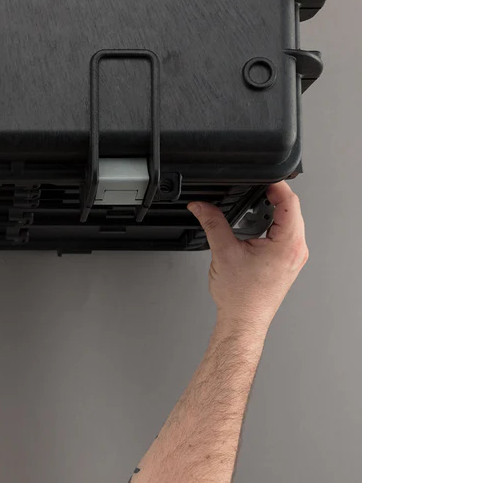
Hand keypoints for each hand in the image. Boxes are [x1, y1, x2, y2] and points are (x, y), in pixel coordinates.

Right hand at [186, 182, 308, 338]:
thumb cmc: (241, 297)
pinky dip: (274, 225)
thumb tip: (201, 206)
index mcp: (288, 244)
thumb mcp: (223, 251)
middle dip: (274, 195)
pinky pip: (287, 235)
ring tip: (255, 204)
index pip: (290, 202)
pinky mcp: (287, 263)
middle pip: (293, 209)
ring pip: (291, 222)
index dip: (277, 185)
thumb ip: (212, 222)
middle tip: (255, 186)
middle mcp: (296, 250)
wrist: (243, 322)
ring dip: (274, 210)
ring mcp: (294, 257)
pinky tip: (258, 224)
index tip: (264, 177)